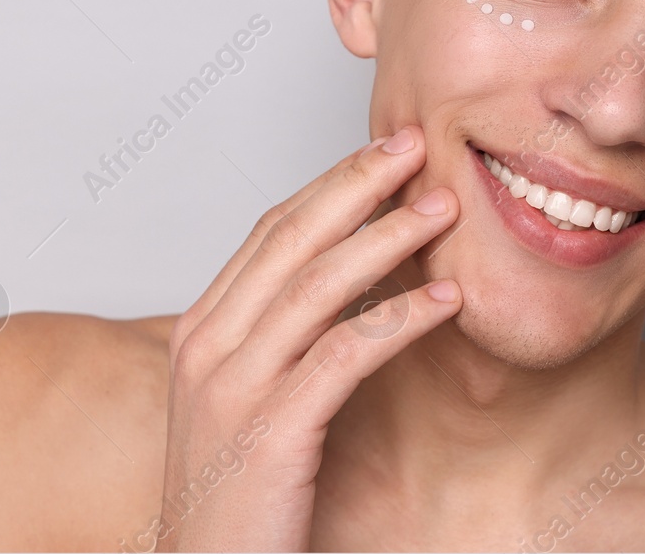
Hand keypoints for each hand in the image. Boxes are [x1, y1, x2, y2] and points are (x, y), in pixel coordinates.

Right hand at [155, 126, 461, 550]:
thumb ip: (271, 346)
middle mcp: (207, 347)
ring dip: (388, 238)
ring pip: (318, 286)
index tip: (382, 154)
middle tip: (416, 145)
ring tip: (445, 209)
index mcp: (199, 332)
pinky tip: (445, 302)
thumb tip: (335, 295)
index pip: (269, 233)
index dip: (329, 186)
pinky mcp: (270, 432)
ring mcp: (234, 387)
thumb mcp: (239, 405)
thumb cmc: (232, 500)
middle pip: (290, 240)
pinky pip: (344, 356)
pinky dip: (399, 320)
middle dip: (358, 184)